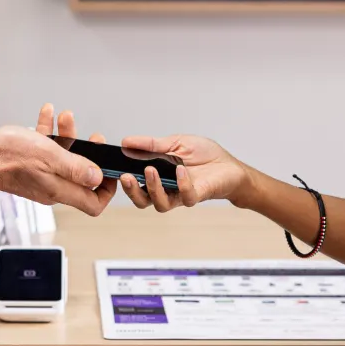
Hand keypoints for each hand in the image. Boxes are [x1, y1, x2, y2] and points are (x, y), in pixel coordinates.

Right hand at [0, 121, 115, 216]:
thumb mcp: (49, 156)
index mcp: (60, 191)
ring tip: (65, 117)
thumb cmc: (9, 157)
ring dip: (68, 136)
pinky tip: (47, 115)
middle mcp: (52, 188)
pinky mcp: (30, 167)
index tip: (111, 172)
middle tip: (93, 138)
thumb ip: (76, 168)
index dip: (107, 190)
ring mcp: (41, 178)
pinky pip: (46, 151)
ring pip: (63, 158)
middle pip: (81, 176)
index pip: (93, 204)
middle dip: (89, 153)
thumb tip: (98, 177)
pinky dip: (50, 133)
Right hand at [116, 133, 247, 211]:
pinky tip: (180, 170)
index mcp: (158, 176)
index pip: (135, 182)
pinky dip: (181, 183)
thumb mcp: (175, 142)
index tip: (114, 166)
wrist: (230, 165)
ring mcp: (181, 194)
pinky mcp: (197, 196)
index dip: (123, 179)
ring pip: (160, 203)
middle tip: (125, 177)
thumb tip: (127, 142)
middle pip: (142, 200)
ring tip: (150, 170)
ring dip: (153, 188)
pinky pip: (185, 196)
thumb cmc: (204, 155)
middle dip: (131, 190)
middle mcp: (166, 189)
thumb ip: (151, 145)